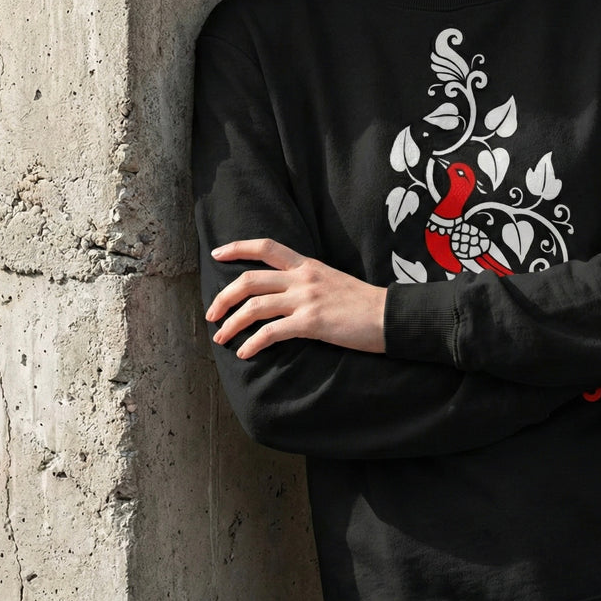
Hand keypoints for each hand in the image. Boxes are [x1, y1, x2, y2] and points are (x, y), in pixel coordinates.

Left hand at [205, 239, 386, 358]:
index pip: (266, 247)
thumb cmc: (363, 304)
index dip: (237, 248)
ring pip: (254, 306)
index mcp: (307, 265)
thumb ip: (307, 283)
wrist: (389, 316)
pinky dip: (252, 343)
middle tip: (211, 314)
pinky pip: (271, 332)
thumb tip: (283, 295)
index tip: (216, 254)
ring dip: (232, 323)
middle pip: (249, 280)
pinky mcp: (311, 323)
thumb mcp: (332, 281)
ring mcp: (306, 299)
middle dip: (223, 297)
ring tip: (221, 338)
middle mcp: (302, 278)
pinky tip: (245, 353)